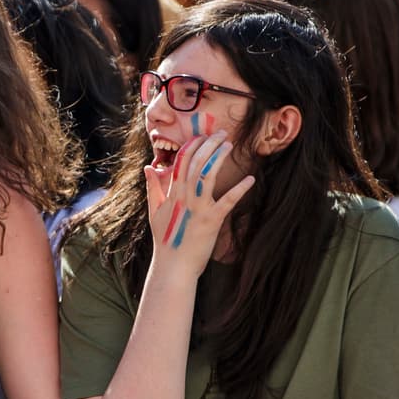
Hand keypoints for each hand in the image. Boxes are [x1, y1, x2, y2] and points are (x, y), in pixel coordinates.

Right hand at [145, 130, 253, 275]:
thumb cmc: (166, 239)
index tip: (202, 136)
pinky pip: (228, 201)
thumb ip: (153, 187)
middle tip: (220, 133)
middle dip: (208, 144)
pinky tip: (250, 179)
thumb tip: (148, 167)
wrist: (173, 265)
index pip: (181, 161)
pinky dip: (239, 189)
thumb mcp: (154, 211)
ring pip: (208, 175)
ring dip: (219, 157)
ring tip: (228, 145)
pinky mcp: (212, 220)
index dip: (192, 145)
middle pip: (196, 162)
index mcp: (173, 193)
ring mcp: (198, 207)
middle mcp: (185, 197)